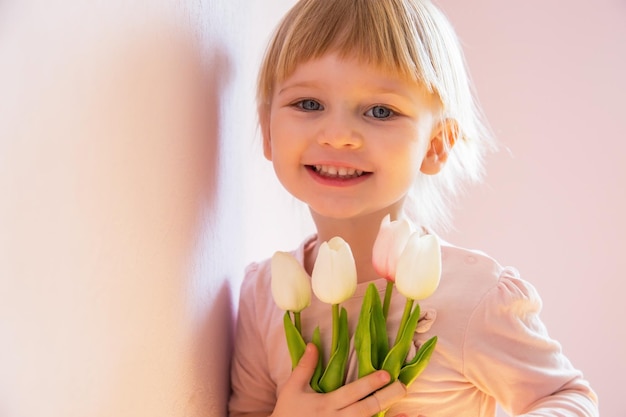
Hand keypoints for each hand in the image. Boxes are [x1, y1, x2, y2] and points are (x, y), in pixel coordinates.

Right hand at [271, 343, 406, 416]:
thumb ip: (305, 367)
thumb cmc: (287, 413)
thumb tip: (313, 343)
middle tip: (403, 387)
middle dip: (386, 398)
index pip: (353, 392)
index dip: (370, 383)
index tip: (386, 374)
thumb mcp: (292, 389)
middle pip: (366, 409)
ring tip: (406, 411)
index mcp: (326, 404)